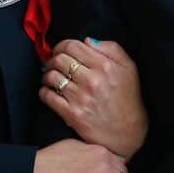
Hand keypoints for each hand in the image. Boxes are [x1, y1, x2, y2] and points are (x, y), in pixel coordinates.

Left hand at [40, 39, 146, 157]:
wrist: (128, 132)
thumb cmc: (128, 98)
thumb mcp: (129, 68)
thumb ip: (111, 48)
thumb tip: (87, 41)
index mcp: (105, 66)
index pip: (73, 46)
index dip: (62, 45)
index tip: (60, 51)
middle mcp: (92, 81)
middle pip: (59, 59)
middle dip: (52, 59)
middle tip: (53, 63)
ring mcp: (81, 98)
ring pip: (51, 77)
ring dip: (47, 75)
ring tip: (50, 78)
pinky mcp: (72, 114)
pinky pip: (48, 96)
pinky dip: (44, 91)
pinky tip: (49, 91)